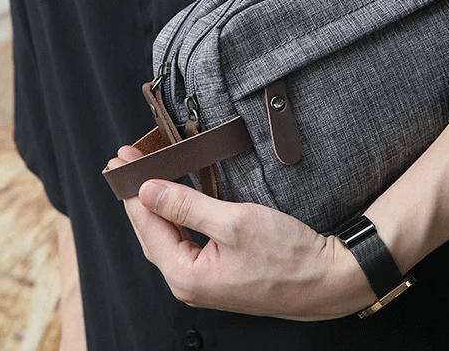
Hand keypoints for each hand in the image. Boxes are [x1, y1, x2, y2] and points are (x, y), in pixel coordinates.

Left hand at [109, 146, 376, 320]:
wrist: (327, 280)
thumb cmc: (288, 256)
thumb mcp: (234, 222)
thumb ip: (187, 206)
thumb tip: (148, 191)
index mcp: (187, 275)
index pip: (147, 226)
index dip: (132, 192)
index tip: (121, 163)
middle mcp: (190, 284)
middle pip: (153, 233)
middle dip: (138, 197)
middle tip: (126, 163)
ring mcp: (205, 281)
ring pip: (169, 238)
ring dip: (156, 205)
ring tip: (144, 176)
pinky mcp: (220, 274)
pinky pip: (187, 242)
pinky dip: (177, 218)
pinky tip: (175, 202)